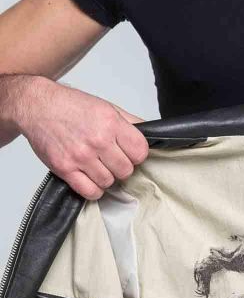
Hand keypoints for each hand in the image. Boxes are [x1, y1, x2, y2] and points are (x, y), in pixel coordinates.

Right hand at [14, 75, 148, 199]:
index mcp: (110, 123)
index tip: (128, 153)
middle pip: (126, 171)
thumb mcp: (105, 106)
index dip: (136, 155)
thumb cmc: (71, 106)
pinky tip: (89, 178)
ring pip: (109, 182)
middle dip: (120, 167)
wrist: (36, 106)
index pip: (140, 152)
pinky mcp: (66, 168)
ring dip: (106, 178)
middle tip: (110, 159)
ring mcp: (81, 156)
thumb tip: (152, 132)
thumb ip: (130, 122)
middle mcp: (97, 140)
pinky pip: (91, 192)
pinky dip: (93, 189)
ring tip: (96, 166)